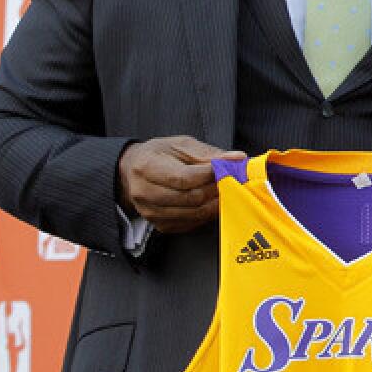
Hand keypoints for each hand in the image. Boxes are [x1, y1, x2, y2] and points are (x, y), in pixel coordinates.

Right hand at [117, 136, 243, 232]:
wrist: (133, 171)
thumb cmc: (159, 155)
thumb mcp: (181, 145)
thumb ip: (209, 153)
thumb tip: (237, 158)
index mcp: (147, 167)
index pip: (183, 177)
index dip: (209, 174)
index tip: (227, 168)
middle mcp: (145, 193)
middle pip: (191, 198)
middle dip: (215, 189)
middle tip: (230, 180)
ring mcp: (151, 212)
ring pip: (194, 213)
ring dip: (215, 202)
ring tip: (223, 189)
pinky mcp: (160, 225)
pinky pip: (191, 223)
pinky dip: (206, 213)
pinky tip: (211, 201)